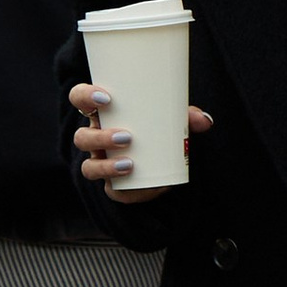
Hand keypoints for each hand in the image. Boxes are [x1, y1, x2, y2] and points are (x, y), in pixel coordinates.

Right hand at [72, 80, 212, 198]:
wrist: (165, 164)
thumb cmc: (160, 129)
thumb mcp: (173, 119)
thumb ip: (187, 117)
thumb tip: (205, 120)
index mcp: (104, 115)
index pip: (80, 100)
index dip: (84, 96)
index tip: (106, 98)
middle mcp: (96, 139)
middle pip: (82, 137)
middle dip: (100, 137)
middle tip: (127, 137)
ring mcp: (101, 163)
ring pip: (89, 167)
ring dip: (106, 166)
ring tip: (130, 164)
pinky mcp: (113, 186)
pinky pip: (111, 191)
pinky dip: (125, 189)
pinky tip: (142, 185)